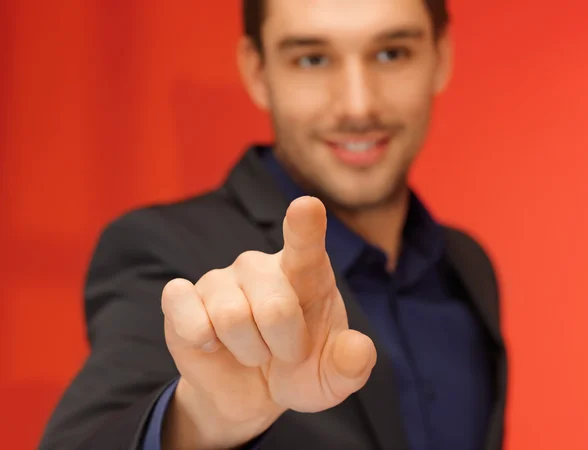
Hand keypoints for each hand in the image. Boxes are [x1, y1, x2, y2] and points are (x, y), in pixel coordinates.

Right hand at [161, 196, 376, 448]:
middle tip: (285, 353)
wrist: (251, 392)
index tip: (306, 206)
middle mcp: (260, 266)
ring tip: (252, 351)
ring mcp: (220, 278)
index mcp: (305, 271)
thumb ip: (350, 365)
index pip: (305, 241)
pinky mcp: (182, 295)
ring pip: (231, 319)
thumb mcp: (332, 377)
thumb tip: (360, 350)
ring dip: (247, 352)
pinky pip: (185, 312)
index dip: (305, 224)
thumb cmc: (297, 371)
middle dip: (283, 346)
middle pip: (274, 307)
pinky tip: (210, 342)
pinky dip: (200, 340)